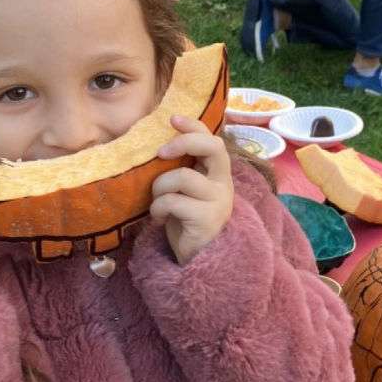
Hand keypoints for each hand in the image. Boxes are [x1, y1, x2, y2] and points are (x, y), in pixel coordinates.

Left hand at [150, 116, 232, 265]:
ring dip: (159, 188)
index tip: (172, 119)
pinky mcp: (206, 219)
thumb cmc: (187, 223)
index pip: (213, 140)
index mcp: (218, 175)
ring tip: (157, 203)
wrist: (199, 262)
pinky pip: (172, 201)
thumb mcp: (185, 192)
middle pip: (213, 147)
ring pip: (181, 176)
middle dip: (184, 142)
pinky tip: (159, 219)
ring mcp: (218, 202)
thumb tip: (158, 146)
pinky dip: (158, 208)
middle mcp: (224, 185)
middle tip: (162, 153)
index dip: (194, 126)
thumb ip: (182, 170)